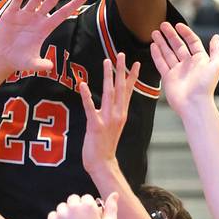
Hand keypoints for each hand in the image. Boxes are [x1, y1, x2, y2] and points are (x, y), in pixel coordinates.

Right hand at [0, 0, 86, 75]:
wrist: (2, 58)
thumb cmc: (19, 60)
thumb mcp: (30, 64)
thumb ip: (40, 64)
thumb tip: (50, 67)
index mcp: (44, 29)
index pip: (62, 14)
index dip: (73, 5)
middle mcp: (36, 19)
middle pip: (51, 2)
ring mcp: (24, 15)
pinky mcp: (11, 14)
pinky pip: (18, 0)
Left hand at [48, 193, 118, 218]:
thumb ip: (112, 208)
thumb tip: (114, 194)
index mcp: (88, 205)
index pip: (86, 198)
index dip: (88, 208)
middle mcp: (73, 207)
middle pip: (73, 199)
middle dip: (76, 208)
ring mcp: (61, 214)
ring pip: (62, 207)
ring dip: (66, 214)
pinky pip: (53, 215)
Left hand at [79, 54, 140, 175]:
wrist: (103, 163)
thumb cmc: (105, 145)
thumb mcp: (112, 125)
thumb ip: (113, 111)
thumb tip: (112, 100)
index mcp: (121, 114)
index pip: (127, 91)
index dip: (131, 76)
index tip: (135, 62)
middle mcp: (117, 114)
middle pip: (120, 88)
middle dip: (121, 70)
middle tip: (122, 54)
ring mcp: (107, 120)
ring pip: (108, 94)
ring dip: (107, 77)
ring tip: (107, 62)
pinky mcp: (95, 126)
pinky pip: (90, 108)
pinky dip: (87, 96)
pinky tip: (83, 85)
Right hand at [151, 22, 218, 115]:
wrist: (194, 103)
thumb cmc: (206, 86)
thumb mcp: (216, 65)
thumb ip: (216, 50)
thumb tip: (216, 37)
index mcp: (200, 59)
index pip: (192, 42)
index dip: (185, 32)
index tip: (178, 25)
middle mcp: (188, 64)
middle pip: (178, 45)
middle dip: (170, 35)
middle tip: (162, 25)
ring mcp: (177, 70)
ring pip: (168, 53)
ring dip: (161, 42)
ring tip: (154, 32)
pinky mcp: (167, 77)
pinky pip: (161, 63)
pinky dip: (156, 54)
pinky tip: (153, 45)